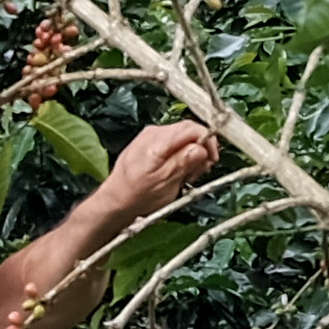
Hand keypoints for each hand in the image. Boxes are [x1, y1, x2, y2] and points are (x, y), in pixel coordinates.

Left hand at [92, 118, 221, 224]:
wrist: (116, 200)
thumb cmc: (136, 196)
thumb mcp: (166, 183)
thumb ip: (185, 162)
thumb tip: (202, 148)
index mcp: (157, 141)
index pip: (193, 128)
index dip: (208, 142)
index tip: (212, 160)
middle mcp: (153, 133)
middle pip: (189, 130)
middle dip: (200, 150)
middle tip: (199, 171)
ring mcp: (151, 136)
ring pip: (183, 136)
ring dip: (191, 154)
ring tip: (186, 175)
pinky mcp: (150, 142)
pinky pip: (174, 142)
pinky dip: (181, 155)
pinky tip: (177, 171)